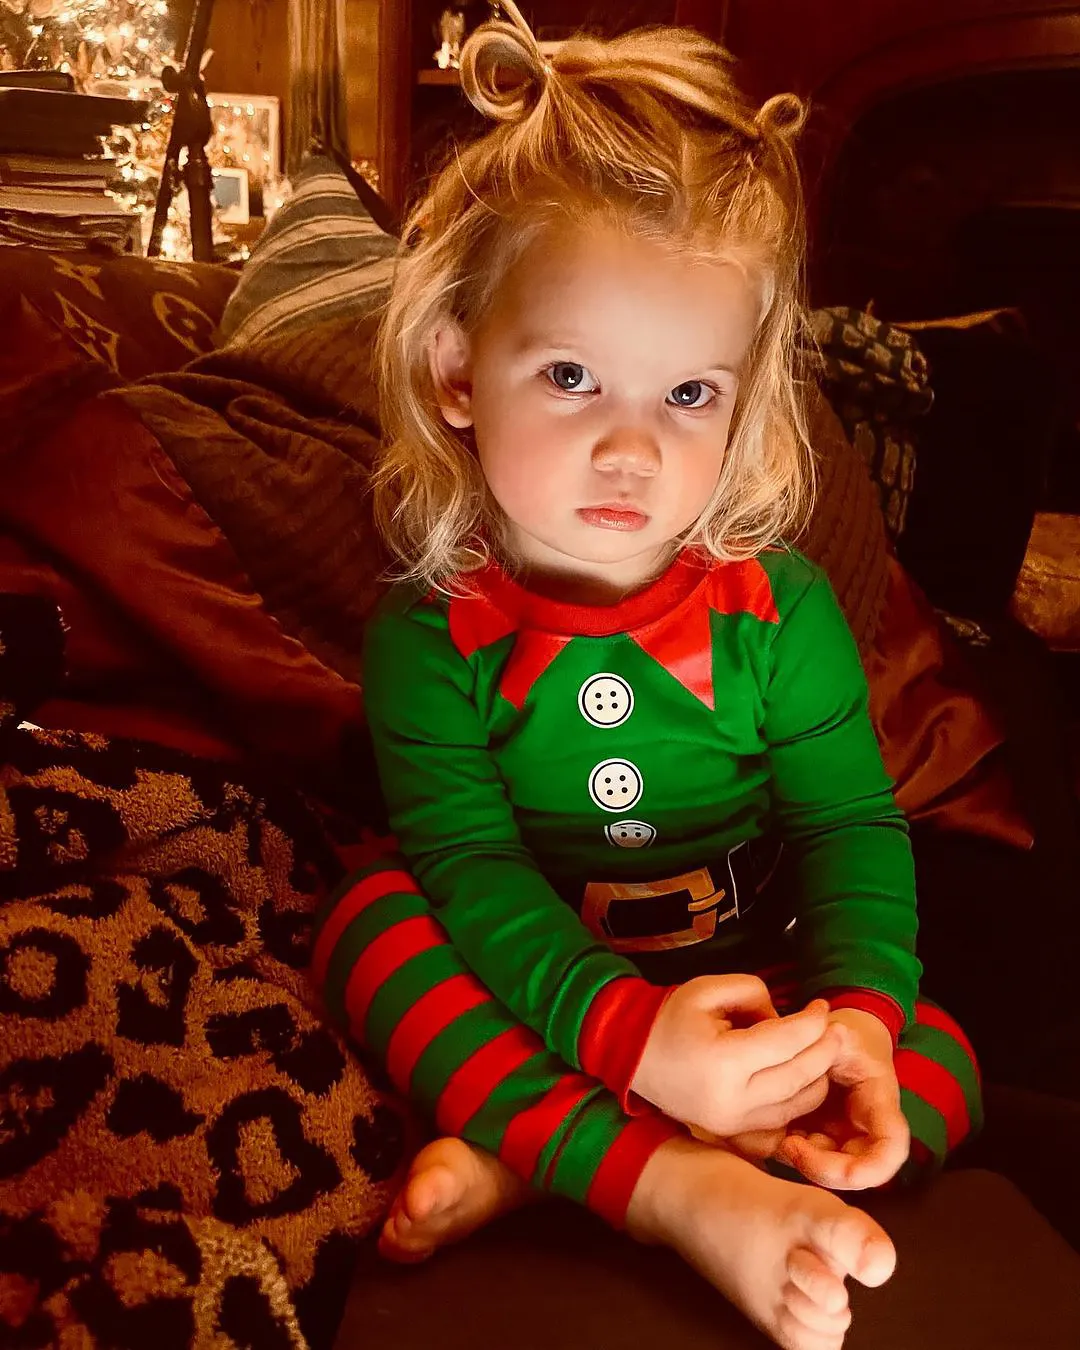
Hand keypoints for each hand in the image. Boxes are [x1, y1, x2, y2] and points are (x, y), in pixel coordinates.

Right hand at [631, 975, 841, 1137]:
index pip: (786, 1042)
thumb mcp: (709, 989)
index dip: (812, 1022)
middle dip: (824, 1050)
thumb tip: (787, 1019)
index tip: (823, 1006)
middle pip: (800, 1077)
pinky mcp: (733, 1134)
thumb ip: (754, 994)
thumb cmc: (670, 1018)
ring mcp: (733, 1124)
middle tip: (835, 1029)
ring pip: (798, 1106)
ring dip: (818, 1077)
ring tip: (822, 1051)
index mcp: (724, 1062)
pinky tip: (803, 1078)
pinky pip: (782, 1121)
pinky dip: (799, 1100)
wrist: (632, 1056)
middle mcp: (732, 1101)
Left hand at [775, 1008, 909, 1190]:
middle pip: (855, 1173)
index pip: (889, 1151)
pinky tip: (773, 1132)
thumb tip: (833, 1033)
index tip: (819, 1147)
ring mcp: (842, 1138)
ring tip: (781, 1137)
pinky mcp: (819, 1139)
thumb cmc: (844, 1035)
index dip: (865, 1169)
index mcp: (880, 1105)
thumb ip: (833, 1040)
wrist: (839, 1041)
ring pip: (827, 1171)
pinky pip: (805, 1158)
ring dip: (802, 1160)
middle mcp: (866, 1131)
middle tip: (788, 1145)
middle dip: (820, 1168)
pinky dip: (788, 1150)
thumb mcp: (841, 1032)